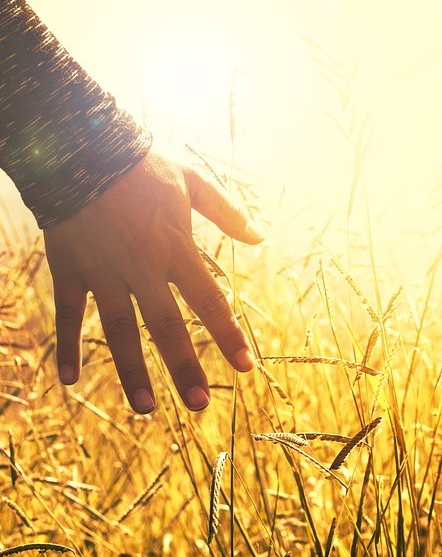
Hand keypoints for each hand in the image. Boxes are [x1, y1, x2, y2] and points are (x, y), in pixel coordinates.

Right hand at [43, 147, 263, 413]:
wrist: (82, 148)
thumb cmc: (143, 164)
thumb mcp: (192, 181)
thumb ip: (227, 212)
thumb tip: (260, 237)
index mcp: (176, 248)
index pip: (209, 301)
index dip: (228, 335)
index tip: (246, 368)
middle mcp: (142, 267)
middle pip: (166, 325)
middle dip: (184, 366)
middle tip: (200, 404)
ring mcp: (104, 271)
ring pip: (119, 330)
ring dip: (132, 371)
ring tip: (147, 408)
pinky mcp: (70, 268)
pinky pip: (69, 313)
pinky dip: (67, 345)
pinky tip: (69, 380)